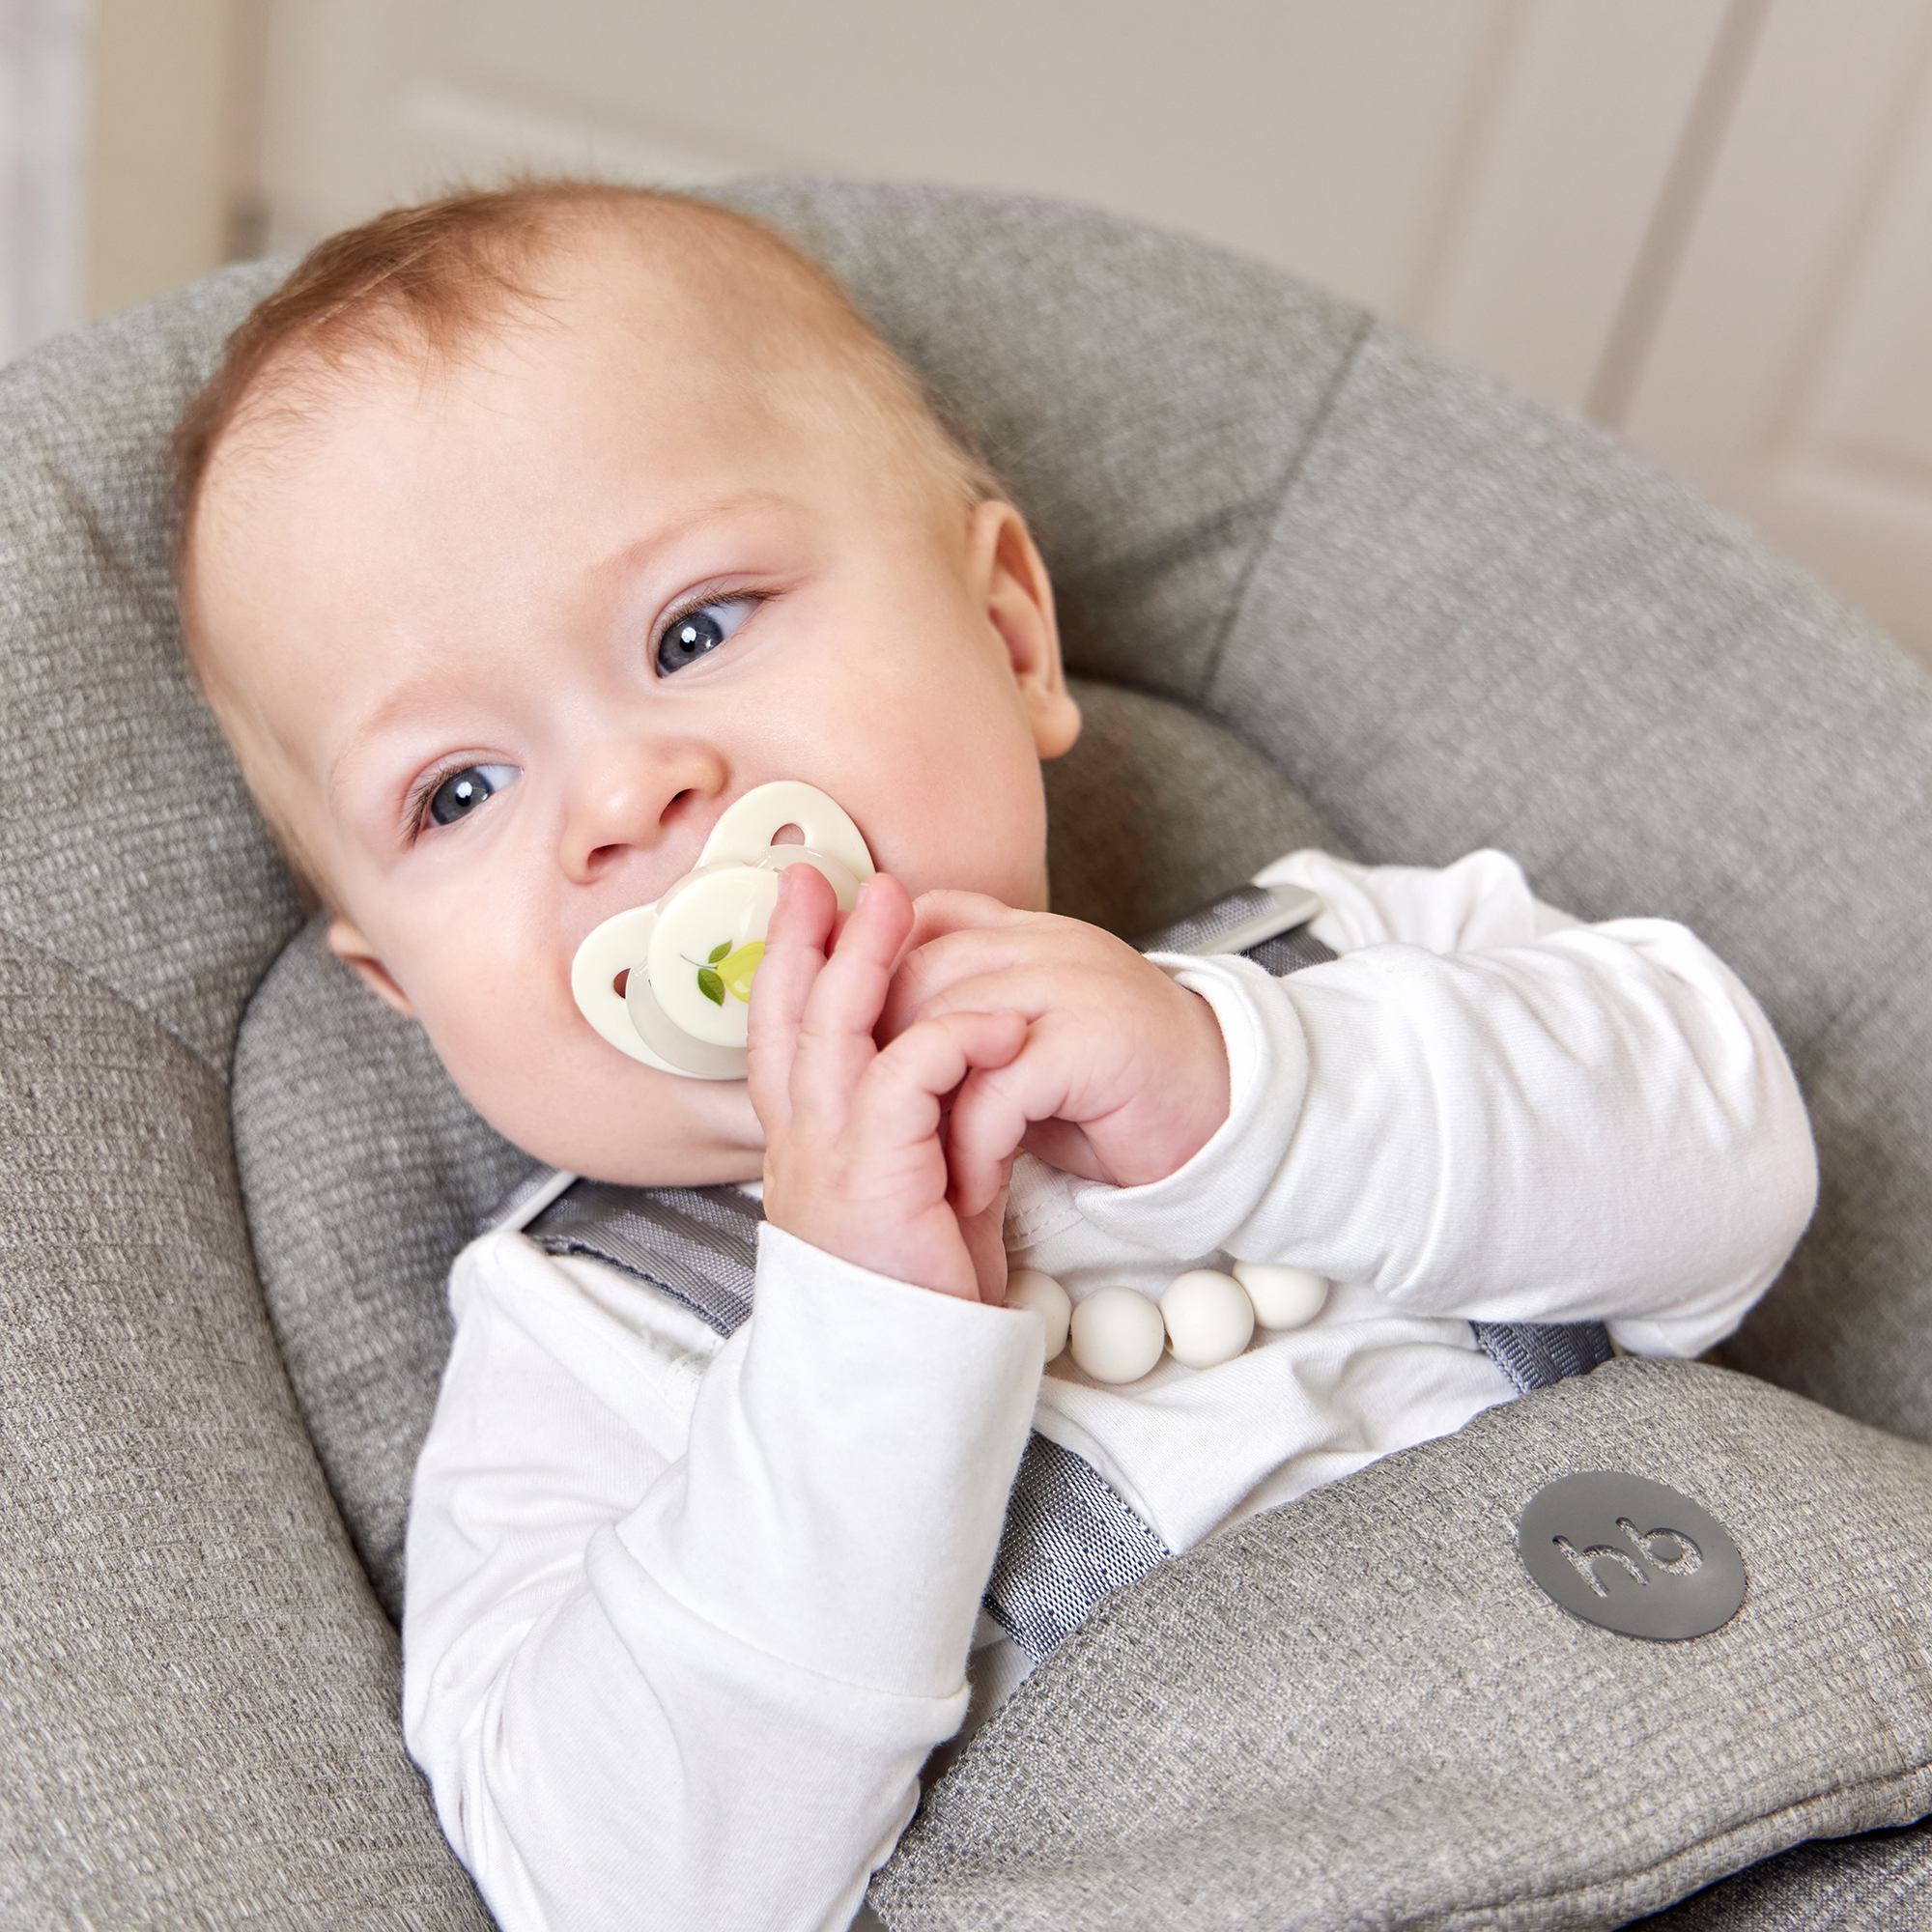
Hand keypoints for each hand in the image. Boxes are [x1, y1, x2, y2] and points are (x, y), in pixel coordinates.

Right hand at [747, 866, 1025, 1302]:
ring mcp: (827, 1156)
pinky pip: (908, 1077)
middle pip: (788, 1016)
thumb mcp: (907, 1191)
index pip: (780, 1037)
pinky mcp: (873, 1175)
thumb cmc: (914, 1288)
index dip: (786, 966)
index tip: (810, 908)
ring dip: (867, 957)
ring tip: (895, 899)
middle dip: (808, 936)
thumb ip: (910, 1130)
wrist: (905, 1373)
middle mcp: (801, 1143)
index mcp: (807, 1144)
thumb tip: (945, 1075)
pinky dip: (953, 1038)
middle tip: (828, 874)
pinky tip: (995, 1022)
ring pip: (834, 1029)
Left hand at [877, 891, 1231, 1221]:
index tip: (849, 1050)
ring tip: (920, 1168)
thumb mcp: (1028, 1043)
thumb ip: (967, 1019)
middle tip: (871, 1127)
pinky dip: (975, 1145)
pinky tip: (975, 1185)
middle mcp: (1044, 945)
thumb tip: (878, 1034)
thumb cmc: (1119, 1091)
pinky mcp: (1090, 1040)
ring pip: (948, 1026)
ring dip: (923, 1110)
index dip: (873, 978)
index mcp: (1026, 935)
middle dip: (881, 1056)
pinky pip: (1000, 1086)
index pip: (922, 922)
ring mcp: (1069, 984)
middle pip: (916, 971)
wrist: (1225, 1116)